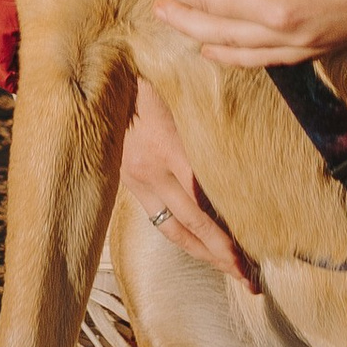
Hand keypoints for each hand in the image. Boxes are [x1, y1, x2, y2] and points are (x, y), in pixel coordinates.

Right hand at [121, 76, 256, 286]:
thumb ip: (210, 116)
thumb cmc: (149, 66)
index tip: (251, 256)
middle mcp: (150, 170)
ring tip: (230, 271)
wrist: (95, 69)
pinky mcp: (127, 179)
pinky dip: (181, 235)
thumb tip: (252, 141)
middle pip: (192, 225)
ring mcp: (136, 178)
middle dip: (222, 255)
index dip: (226, 236)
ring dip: (203, 253)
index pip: (203, 203)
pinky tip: (199, 245)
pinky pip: (157, 217)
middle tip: (252, 280)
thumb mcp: (181, 86)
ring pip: (172, 229)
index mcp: (166, 146)